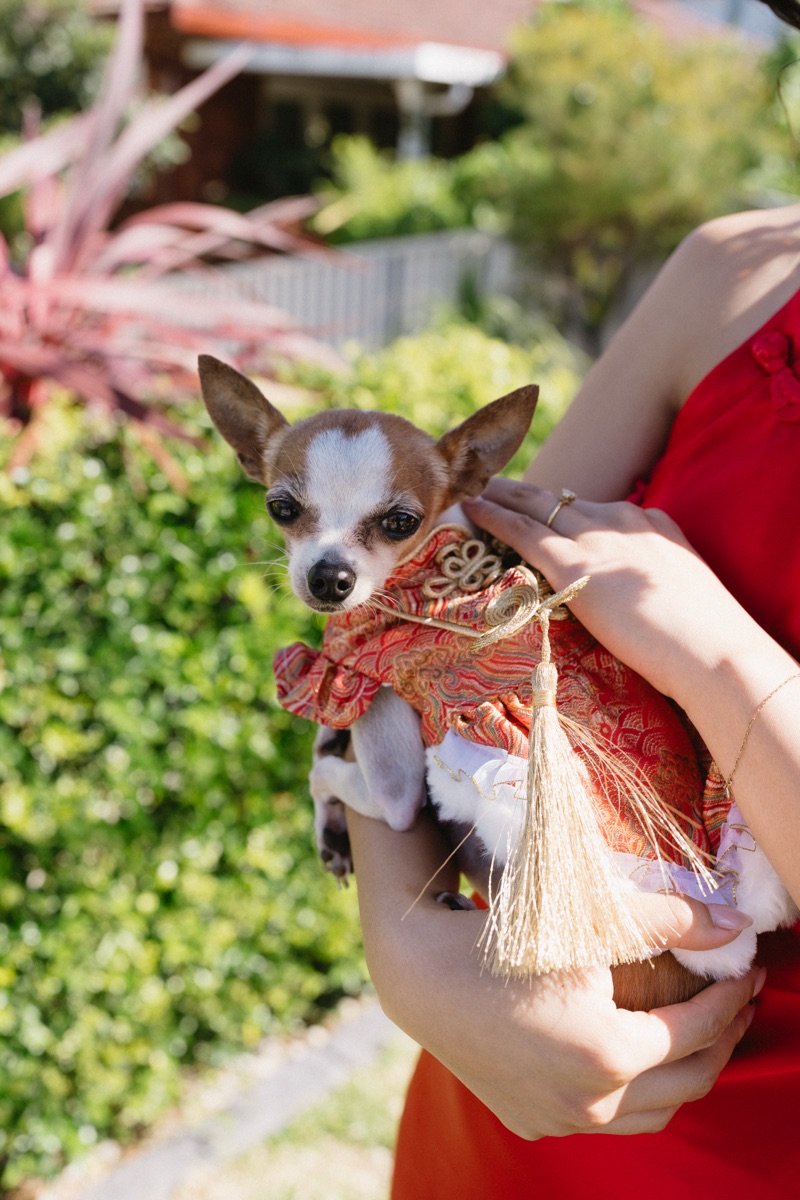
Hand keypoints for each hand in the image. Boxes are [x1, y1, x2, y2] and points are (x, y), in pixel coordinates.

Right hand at [348, 811, 762, 1138]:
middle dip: (721, 1039)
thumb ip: (669, 921)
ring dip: (683, 1075)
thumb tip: (734, 924)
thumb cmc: (504, 938)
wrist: (418, 973)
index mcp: (608, 1054)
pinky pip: (604, 1120)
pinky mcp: (531, 1120)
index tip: (745, 969)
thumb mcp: (590, 919)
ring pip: (650, 1115)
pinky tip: (631, 1058)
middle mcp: (587, 1101)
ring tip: (696, 1033)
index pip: (697, 1032)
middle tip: (734, 999)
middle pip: (686, 1082)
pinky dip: (634, 1094)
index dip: (728, 998)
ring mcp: (557, 1119)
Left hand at [463, 480, 764, 703]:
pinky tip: (471, 510)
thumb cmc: (702, 638)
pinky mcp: (575, 563)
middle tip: (497, 484)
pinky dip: (494, 518)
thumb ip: (652, 583)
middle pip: (563, 499)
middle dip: (527, 492)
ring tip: (479, 491)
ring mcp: (597, 538)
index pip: (598, 510)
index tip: (548, 508)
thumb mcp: (680, 592)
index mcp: (652, 524)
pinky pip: (523, 532)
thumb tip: (636, 599)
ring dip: (505, 497)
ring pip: (538, 506)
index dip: (567, 509)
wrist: (711, 649)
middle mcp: (623, 520)